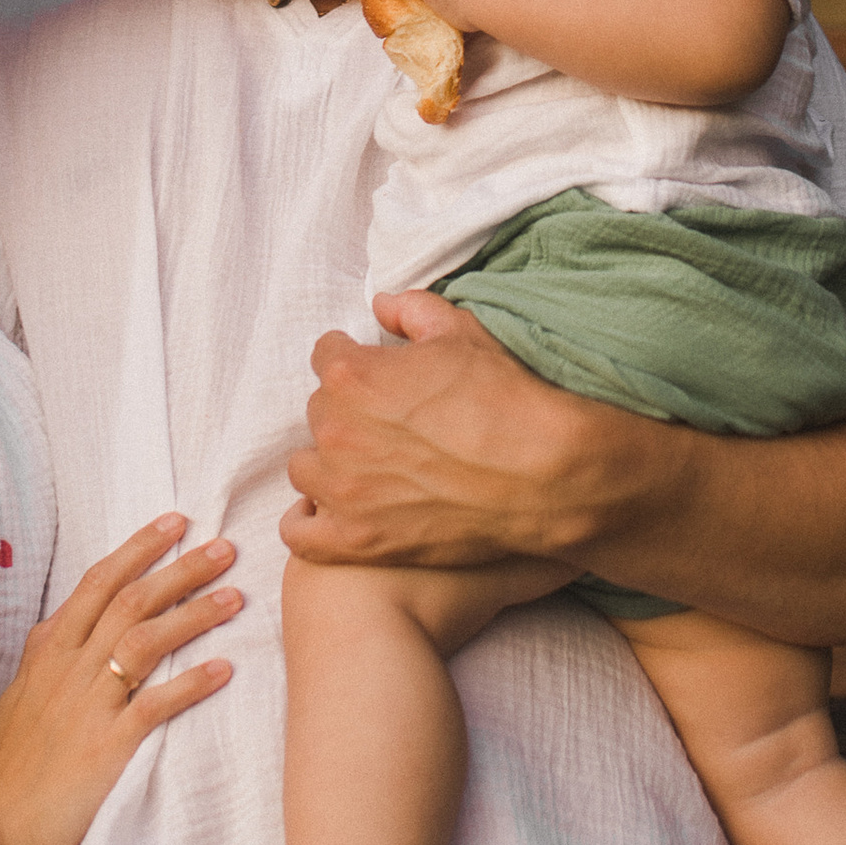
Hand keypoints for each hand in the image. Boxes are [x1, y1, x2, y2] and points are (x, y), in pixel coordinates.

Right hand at [0, 515, 240, 844]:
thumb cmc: (8, 767)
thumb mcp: (19, 696)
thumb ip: (44, 658)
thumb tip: (58, 625)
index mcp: (49, 651)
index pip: (97, 582)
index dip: (138, 549)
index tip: (176, 522)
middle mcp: (68, 669)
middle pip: (130, 601)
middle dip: (180, 570)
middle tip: (224, 548)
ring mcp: (87, 706)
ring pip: (145, 641)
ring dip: (193, 614)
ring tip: (235, 597)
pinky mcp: (105, 747)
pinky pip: (153, 706)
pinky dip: (190, 684)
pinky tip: (223, 669)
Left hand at [283, 291, 612, 572]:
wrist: (544, 474)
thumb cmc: (506, 398)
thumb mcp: (463, 332)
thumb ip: (411, 310)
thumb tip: (380, 305)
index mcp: (352, 374)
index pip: (326, 356)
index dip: (354, 359)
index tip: (377, 372)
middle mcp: (336, 430)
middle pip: (319, 411)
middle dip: (348, 410)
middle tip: (391, 420)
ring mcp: (343, 490)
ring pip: (305, 467)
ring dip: (329, 462)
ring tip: (367, 465)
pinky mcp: (357, 539)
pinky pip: (301, 532)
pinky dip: (310, 521)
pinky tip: (332, 511)